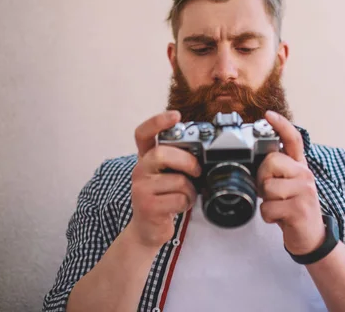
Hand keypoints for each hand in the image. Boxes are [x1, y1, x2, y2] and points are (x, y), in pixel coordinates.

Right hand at [128, 110, 200, 249]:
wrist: (148, 230)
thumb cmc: (164, 198)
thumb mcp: (168, 175)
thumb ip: (177, 160)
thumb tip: (204, 149)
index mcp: (146, 158)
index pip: (143, 133)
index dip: (157, 121)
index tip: (176, 115)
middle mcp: (139, 170)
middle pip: (161, 153)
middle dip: (187, 161)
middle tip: (197, 171)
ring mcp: (140, 188)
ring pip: (176, 180)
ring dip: (190, 190)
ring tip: (186, 196)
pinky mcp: (147, 206)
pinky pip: (178, 199)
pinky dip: (186, 203)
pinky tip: (179, 206)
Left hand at [257, 111, 325, 255]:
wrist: (312, 237)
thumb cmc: (294, 209)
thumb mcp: (289, 185)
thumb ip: (277, 171)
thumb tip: (257, 161)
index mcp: (300, 167)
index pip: (293, 140)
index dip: (281, 125)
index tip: (268, 115)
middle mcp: (305, 175)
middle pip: (271, 161)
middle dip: (262, 178)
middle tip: (270, 193)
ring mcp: (305, 192)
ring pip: (267, 187)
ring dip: (265, 201)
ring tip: (278, 207)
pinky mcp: (300, 209)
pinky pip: (268, 208)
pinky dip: (268, 216)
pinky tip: (279, 218)